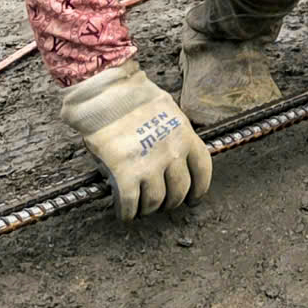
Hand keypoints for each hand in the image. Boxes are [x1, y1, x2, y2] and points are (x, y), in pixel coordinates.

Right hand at [61, 60, 212, 218]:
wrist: (105, 94)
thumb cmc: (131, 97)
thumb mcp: (166, 111)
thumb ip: (174, 134)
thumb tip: (174, 156)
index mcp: (185, 135)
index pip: (202, 169)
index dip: (199, 188)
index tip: (194, 198)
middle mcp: (172, 153)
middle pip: (179, 191)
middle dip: (172, 202)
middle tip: (163, 204)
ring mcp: (149, 165)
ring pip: (156, 201)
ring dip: (149, 209)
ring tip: (142, 208)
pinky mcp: (125, 174)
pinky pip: (130, 204)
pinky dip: (127, 213)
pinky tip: (125, 214)